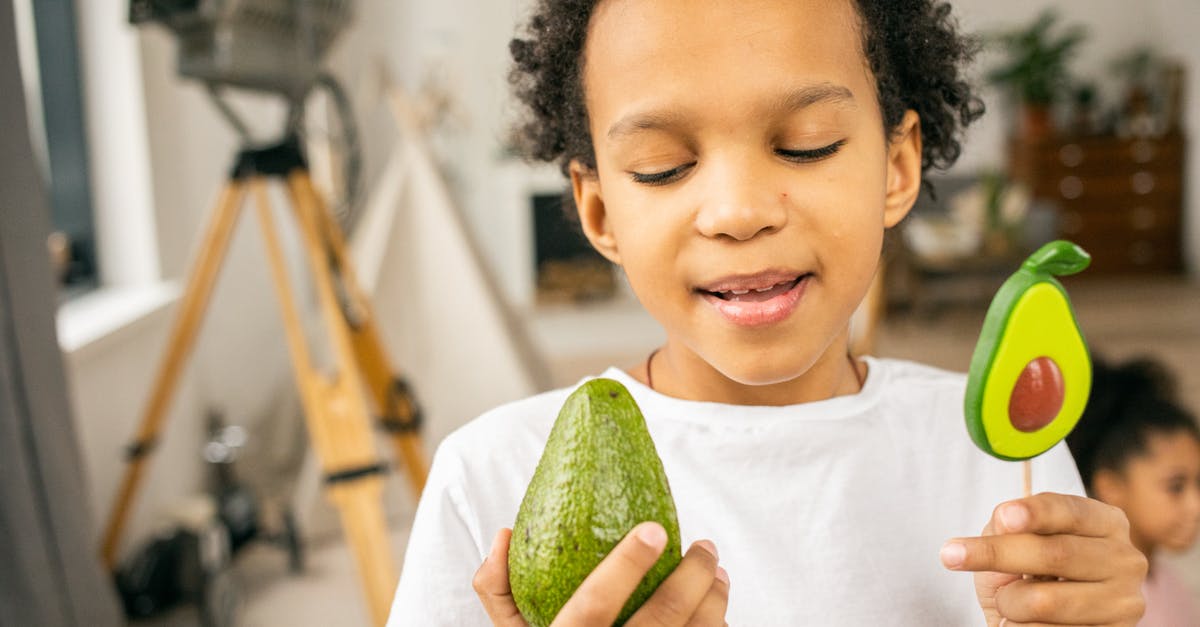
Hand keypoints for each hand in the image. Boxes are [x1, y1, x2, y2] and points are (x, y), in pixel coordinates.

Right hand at [474, 522, 729, 625]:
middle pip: (662, 618)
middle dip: (693, 575)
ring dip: (715, 601)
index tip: (654, 529)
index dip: (625, 566)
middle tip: (704, 545)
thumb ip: (498, 590)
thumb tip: (506, 535)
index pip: (593, 607)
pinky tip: (716, 615)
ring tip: (717, 574)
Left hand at [941, 492, 1147, 625]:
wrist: (1036, 624)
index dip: (1036, 513)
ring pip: (1044, 601)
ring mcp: (1124, 603)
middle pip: (1055, 553)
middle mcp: (1125, 560)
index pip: (1070, 511)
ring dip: (1008, 602)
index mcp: (1106, 523)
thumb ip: (1009, 527)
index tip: (1004, 516)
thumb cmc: (1023, 575)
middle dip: (997, 555)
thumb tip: (1005, 519)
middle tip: (951, 556)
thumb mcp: (1010, 542)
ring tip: (1009, 602)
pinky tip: (1024, 623)